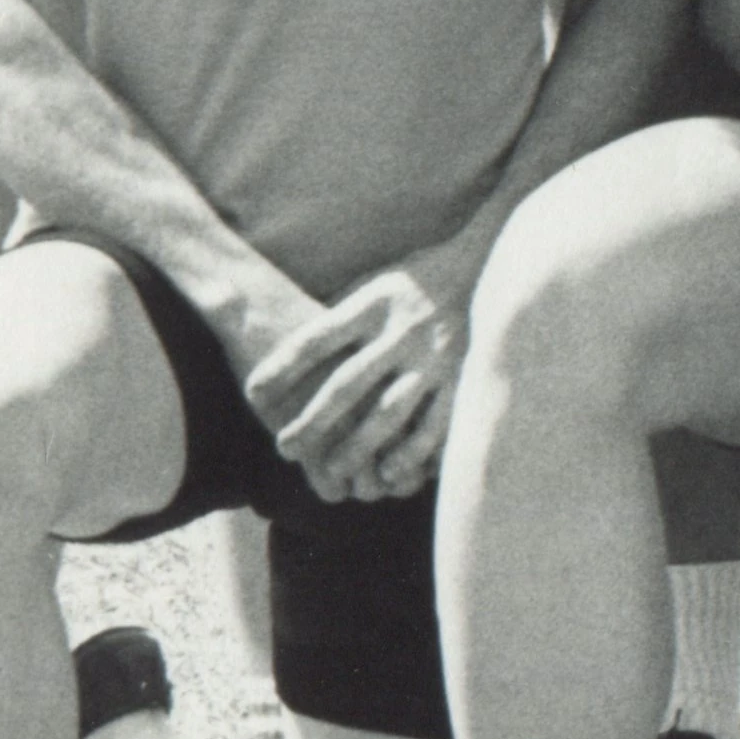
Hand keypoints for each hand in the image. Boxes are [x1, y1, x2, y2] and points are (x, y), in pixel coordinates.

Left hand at [244, 267, 464, 500]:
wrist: (486, 265)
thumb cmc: (414, 283)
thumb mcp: (372, 284)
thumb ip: (337, 315)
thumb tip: (283, 346)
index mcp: (374, 304)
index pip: (317, 338)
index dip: (282, 367)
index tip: (253, 393)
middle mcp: (403, 330)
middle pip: (348, 382)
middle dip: (313, 420)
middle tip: (285, 447)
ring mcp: (435, 356)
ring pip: (389, 411)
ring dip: (358, 445)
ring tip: (332, 469)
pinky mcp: (465, 377)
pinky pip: (437, 423)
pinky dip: (413, 452)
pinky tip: (391, 473)